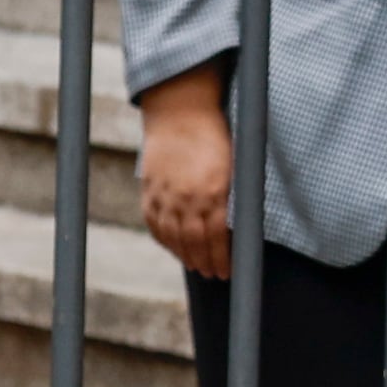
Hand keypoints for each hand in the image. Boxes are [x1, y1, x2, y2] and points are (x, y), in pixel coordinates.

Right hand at [136, 59, 236, 281]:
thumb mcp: (234, 166)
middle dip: (205, 262)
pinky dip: (164, 239)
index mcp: (213, 192)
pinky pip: (155, 224)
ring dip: (184, 255)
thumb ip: (233, 197)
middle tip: (213, 274)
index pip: (217, 237)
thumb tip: (236, 227)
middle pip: (194, 242)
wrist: (180, 111)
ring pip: (172, 237)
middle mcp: (187, 198)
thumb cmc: (216, 135)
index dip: (222, 258)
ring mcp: (165, 195)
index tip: (229, 271)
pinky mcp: (150, 190)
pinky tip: (172, 246)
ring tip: (195, 265)